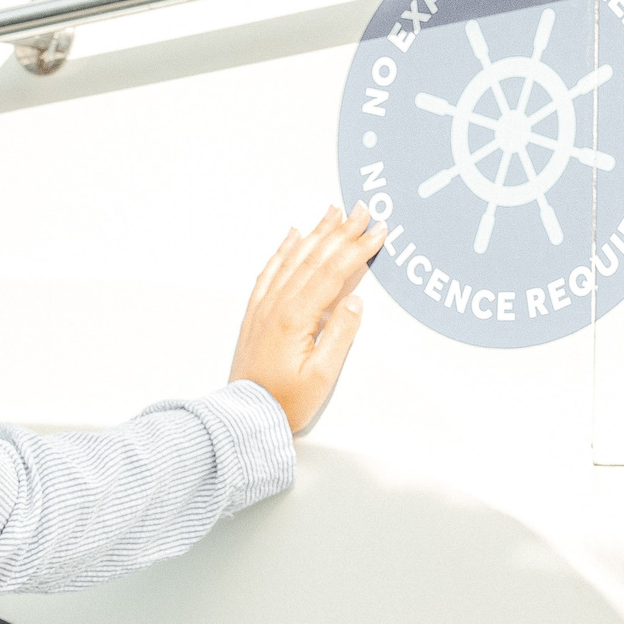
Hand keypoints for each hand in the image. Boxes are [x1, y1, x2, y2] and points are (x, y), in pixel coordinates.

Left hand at [230, 202, 384, 434]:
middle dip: (341, 230)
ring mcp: (264, 306)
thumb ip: (341, 335)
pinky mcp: (256, 312)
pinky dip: (283, 249)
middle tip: (362, 208)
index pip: (333, 271)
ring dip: (315, 233)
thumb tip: (356, 301)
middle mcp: (276, 304)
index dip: (358, 248)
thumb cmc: (284, 401)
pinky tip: (292, 235)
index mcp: (295, 316)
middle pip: (314, 257)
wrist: (245, 415)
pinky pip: (270, 270)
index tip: (378, 230)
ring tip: (333, 211)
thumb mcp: (322, 375)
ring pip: (292, 258)